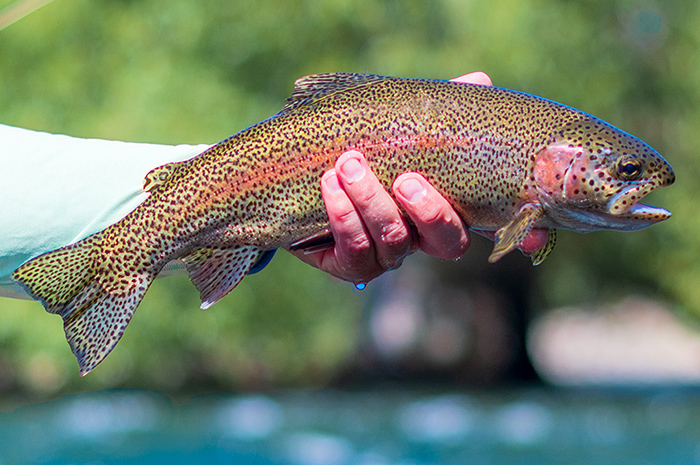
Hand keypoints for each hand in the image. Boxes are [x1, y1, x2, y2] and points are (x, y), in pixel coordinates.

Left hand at [288, 72, 547, 283]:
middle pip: (446, 243)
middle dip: (429, 211)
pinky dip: (343, 216)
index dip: (520, 235)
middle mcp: (421, 238)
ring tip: (348, 164)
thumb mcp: (400, 127)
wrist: (303, 177)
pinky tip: (329, 184)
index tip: (534, 236)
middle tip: (406, 178)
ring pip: (394, 243)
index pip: (491, 227)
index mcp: (444, 207)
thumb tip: (479, 80)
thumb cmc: (365, 151)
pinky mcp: (348, 265)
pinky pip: (355, 252)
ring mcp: (386, 256)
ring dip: (371, 202)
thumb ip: (438, 110)